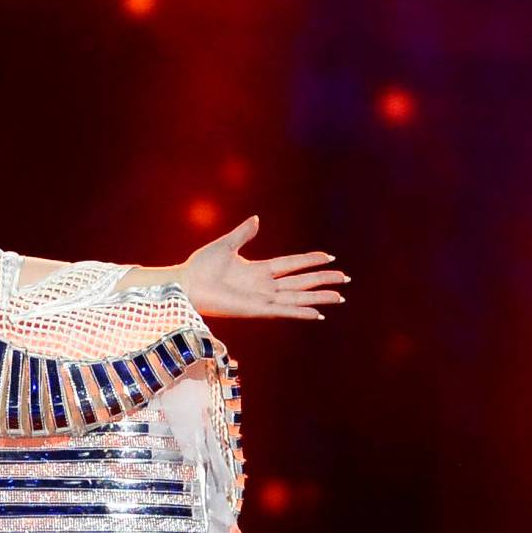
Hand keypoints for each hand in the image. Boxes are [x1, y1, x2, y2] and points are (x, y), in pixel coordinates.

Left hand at [178, 214, 347, 320]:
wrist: (186, 283)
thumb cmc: (200, 267)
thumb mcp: (226, 245)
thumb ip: (243, 234)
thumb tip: (256, 219)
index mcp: (259, 271)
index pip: (292, 265)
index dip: (310, 261)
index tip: (330, 257)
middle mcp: (263, 286)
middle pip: (301, 283)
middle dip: (323, 281)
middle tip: (345, 279)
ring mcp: (261, 299)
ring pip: (297, 298)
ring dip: (318, 298)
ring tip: (340, 297)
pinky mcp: (255, 310)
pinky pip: (283, 311)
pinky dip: (300, 312)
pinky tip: (317, 313)